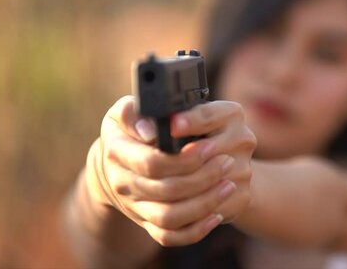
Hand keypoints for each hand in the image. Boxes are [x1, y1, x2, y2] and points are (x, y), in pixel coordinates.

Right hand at [84, 96, 255, 245]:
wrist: (118, 160)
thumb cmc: (131, 127)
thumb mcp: (127, 110)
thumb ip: (137, 112)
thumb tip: (152, 130)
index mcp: (117, 152)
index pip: (153, 162)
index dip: (185, 158)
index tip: (210, 145)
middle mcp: (123, 183)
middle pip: (166, 190)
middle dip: (202, 177)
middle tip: (228, 161)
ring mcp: (136, 206)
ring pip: (170, 218)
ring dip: (204, 203)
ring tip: (229, 184)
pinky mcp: (148, 222)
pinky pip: (171, 236)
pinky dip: (196, 230)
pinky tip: (216, 215)